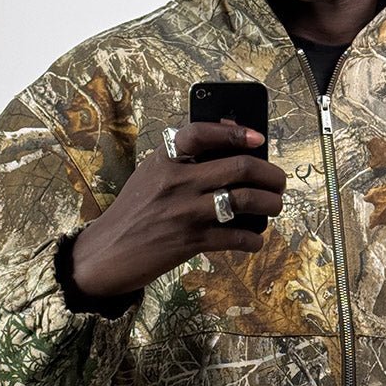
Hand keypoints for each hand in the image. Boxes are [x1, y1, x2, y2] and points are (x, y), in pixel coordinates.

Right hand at [70, 121, 286, 298]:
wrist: (106, 253)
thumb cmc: (134, 211)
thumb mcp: (151, 174)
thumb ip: (184, 156)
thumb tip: (232, 132)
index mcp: (164, 159)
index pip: (202, 132)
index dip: (235, 133)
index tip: (258, 138)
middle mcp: (176, 181)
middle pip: (238, 167)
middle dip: (270, 174)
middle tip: (279, 182)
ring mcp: (184, 212)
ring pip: (245, 200)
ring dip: (270, 204)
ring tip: (274, 206)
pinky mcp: (190, 241)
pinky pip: (235, 237)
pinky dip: (253, 239)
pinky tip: (255, 239)